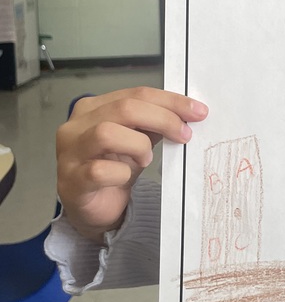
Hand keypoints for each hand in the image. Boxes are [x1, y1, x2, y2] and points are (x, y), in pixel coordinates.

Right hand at [56, 87, 207, 242]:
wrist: (94, 208)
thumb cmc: (113, 168)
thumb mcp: (136, 139)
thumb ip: (153, 123)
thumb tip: (188, 113)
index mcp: (93, 108)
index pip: (136, 94)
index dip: (170, 101)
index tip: (198, 111)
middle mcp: (76, 125)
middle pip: (124, 108)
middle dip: (163, 119)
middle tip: (184, 134)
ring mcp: (70, 153)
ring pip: (107, 133)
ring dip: (138, 145)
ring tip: (147, 159)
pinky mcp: (71, 181)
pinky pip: (99, 170)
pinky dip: (121, 173)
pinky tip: (126, 177)